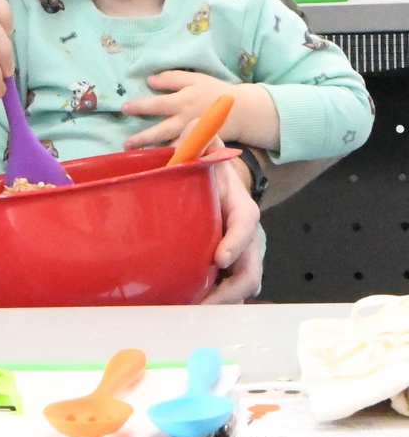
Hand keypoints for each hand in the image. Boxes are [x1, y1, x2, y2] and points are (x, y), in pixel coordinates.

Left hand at [121, 71, 237, 149]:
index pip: (158, 104)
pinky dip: (171, 159)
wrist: (241, 110)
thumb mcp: (194, 79)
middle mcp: (185, 120)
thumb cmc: (214, 91)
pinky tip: (157, 164)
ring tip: (137, 157)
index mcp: (182, 102)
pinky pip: (183, 154)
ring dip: (154, 152)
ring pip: (171, 146)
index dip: (141, 106)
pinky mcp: (200, 145)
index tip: (124, 108)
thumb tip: (149, 80)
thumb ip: (172, 79)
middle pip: (161, 131)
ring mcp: (193, 135)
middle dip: (143, 138)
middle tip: (126, 143)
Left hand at [199, 155, 262, 302]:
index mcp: (243, 210)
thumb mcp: (209, 155)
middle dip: (231, 291)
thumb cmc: (212, 174)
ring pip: (241, 289)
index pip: (245, 227)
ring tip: (192, 311)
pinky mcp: (229, 271)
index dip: (236, 242)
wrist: (221, 189)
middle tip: (204, 301)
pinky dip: (213, 303)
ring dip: (220, 303)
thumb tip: (195, 125)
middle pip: (251, 272)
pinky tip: (187, 308)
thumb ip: (202, 141)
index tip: (220, 257)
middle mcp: (248, 239)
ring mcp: (242, 259)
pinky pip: (227, 293)